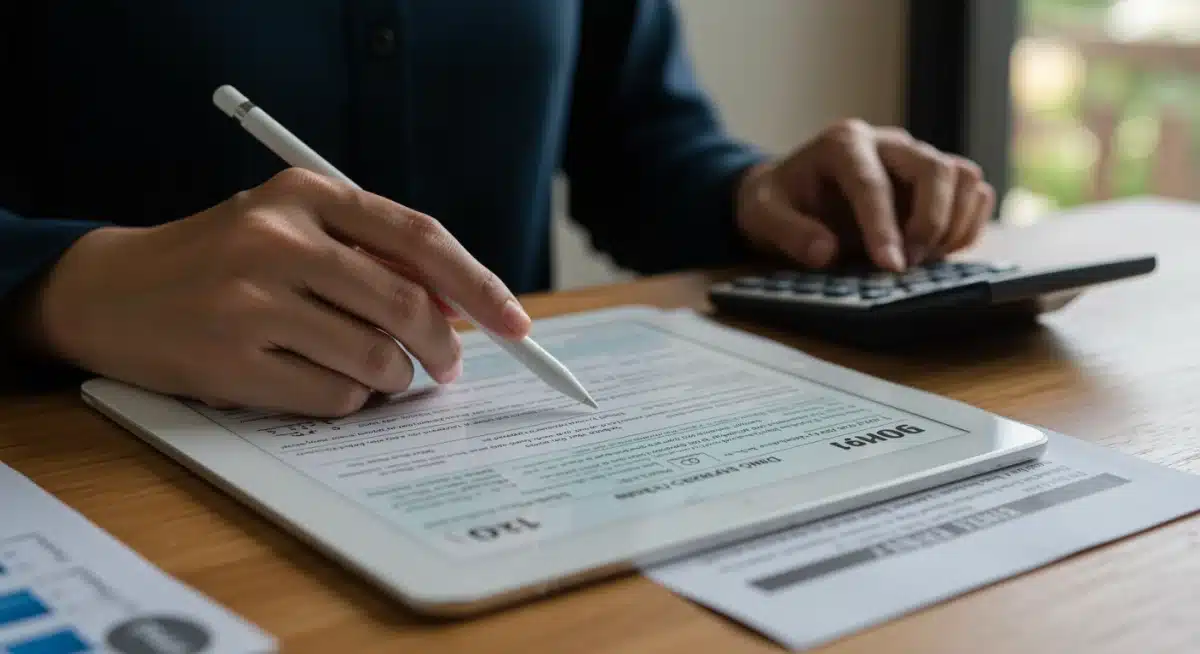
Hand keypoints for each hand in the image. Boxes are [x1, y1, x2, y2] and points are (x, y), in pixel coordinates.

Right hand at [24, 168, 530, 415]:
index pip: (418, 238)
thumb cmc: (222, 261)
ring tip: (372, 370)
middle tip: (447, 366)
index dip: (477, 285)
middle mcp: (278, 238)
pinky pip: (336, 396)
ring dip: (392, 377)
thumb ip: (372, 255)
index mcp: (305, 193)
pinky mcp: (231, 359)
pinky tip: (320, 381)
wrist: (109, 290)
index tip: (514, 323)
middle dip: (443, 347)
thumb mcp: (292, 229)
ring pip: (377, 359)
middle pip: (406, 305)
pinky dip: (348, 399)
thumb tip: (462, 308)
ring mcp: (251, 299)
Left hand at [735, 119, 995, 270]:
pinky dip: (966, 226)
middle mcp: (888, 143)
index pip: (873, 183)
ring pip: (964, 177)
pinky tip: (936, 252)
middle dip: (929, 222)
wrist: (790, 192)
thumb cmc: (777, 201)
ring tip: (922, 260)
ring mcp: (917, 158)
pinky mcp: (936, 180)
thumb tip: (825, 253)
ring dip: (953, 224)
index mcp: (844, 143)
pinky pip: (973, 194)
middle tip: (906, 266)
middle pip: (935, 169)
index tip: (890, 267)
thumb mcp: (763, 216)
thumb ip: (789, 233)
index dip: (883, 228)